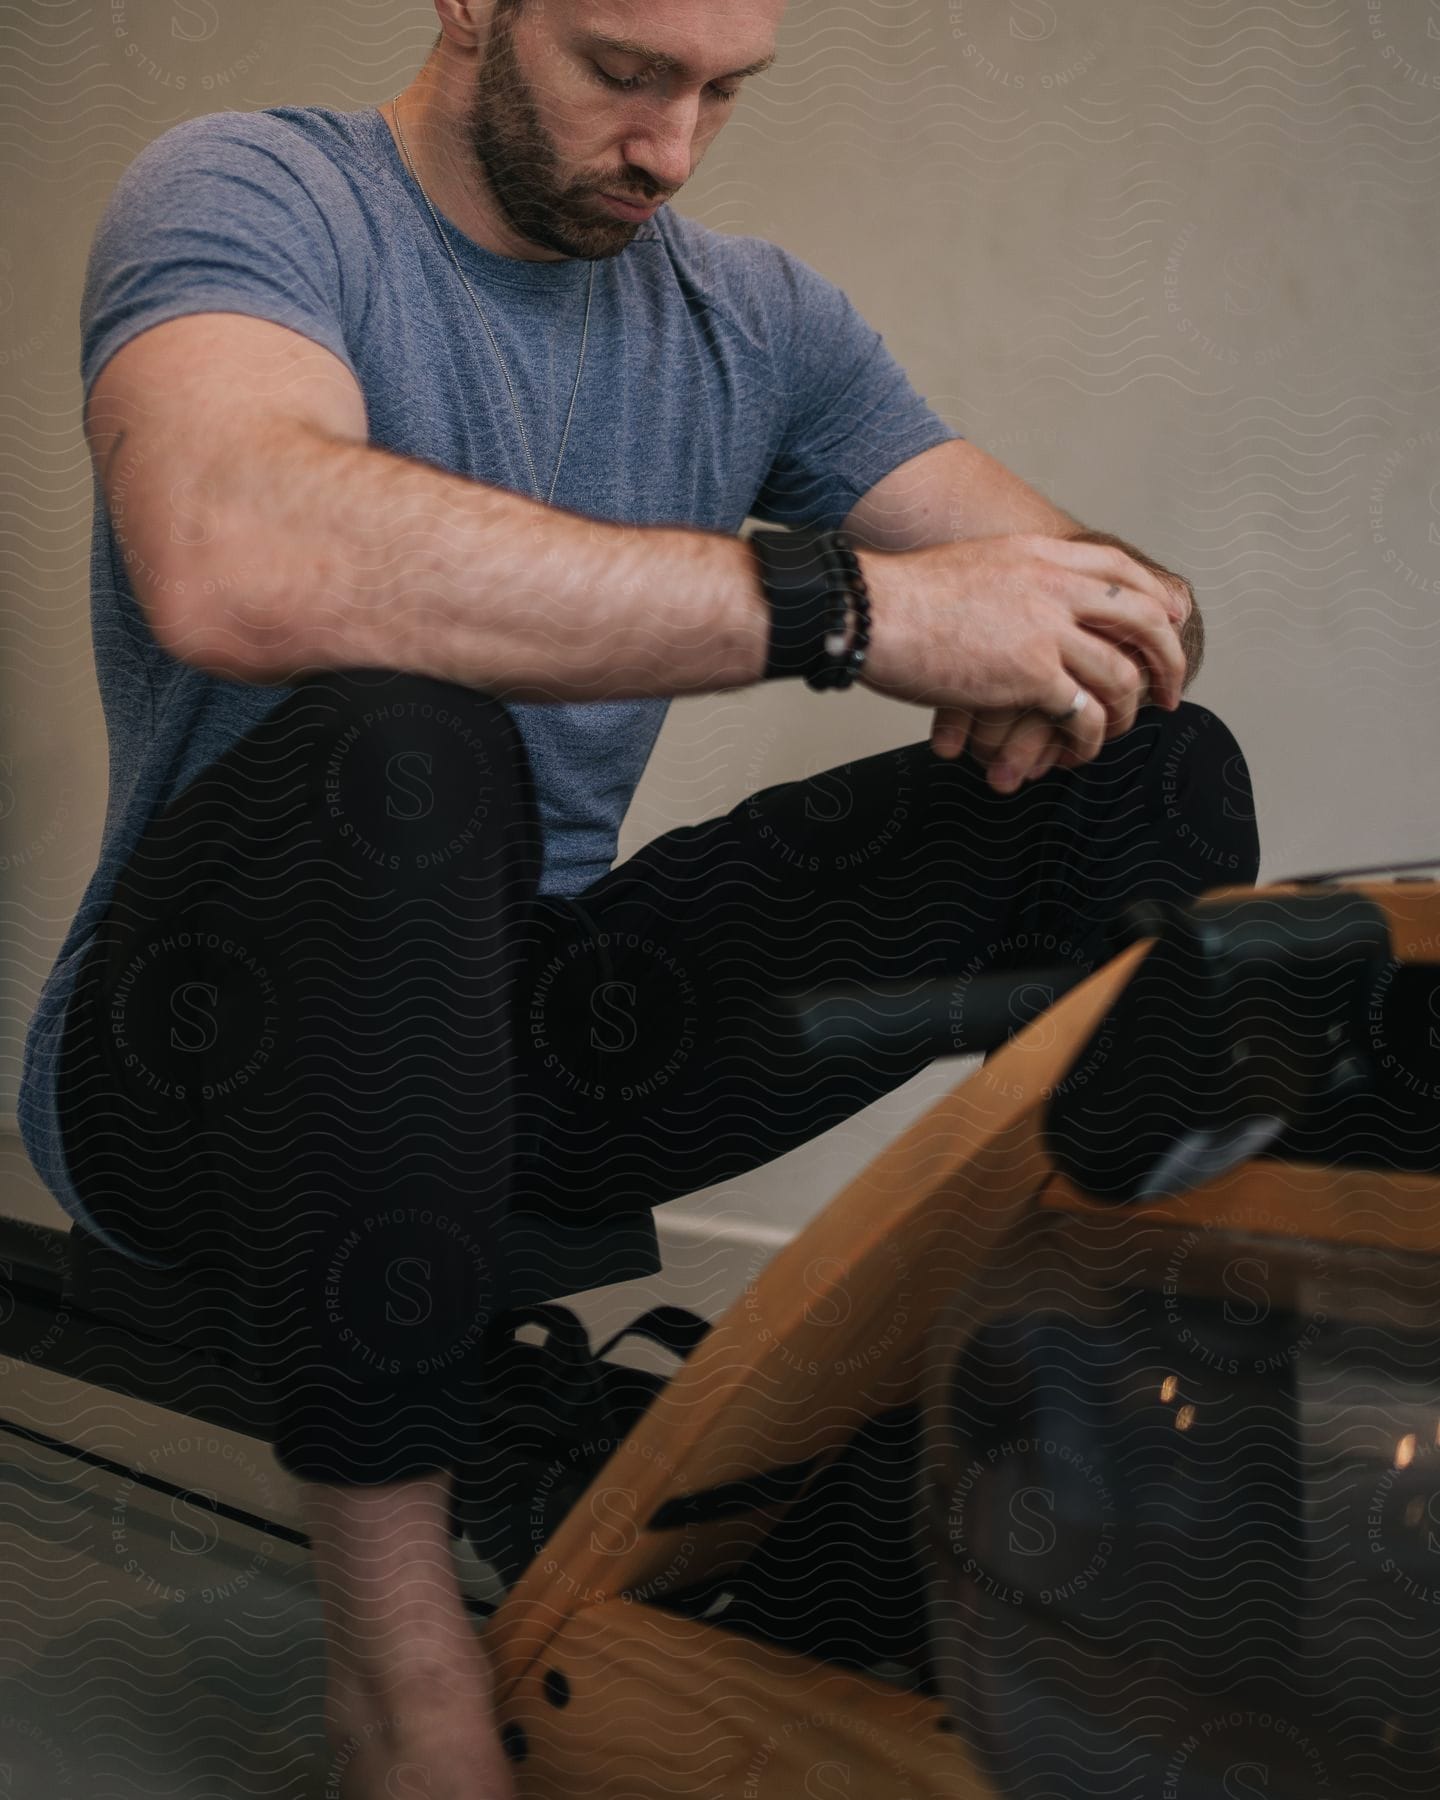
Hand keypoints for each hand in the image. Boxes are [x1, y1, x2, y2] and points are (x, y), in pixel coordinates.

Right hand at [858, 533, 1186, 788]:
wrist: (873, 611)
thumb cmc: (903, 596)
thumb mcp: (973, 563)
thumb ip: (1011, 576)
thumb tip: (1021, 599)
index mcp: (1040, 554)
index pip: (1121, 568)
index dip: (1154, 598)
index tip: (1169, 621)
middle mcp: (1055, 585)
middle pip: (1143, 618)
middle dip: (1168, 658)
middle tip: (1170, 689)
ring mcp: (1048, 630)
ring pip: (1121, 675)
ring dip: (1126, 712)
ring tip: (1114, 731)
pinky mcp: (1031, 676)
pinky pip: (1084, 715)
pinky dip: (1088, 740)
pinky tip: (1075, 751)